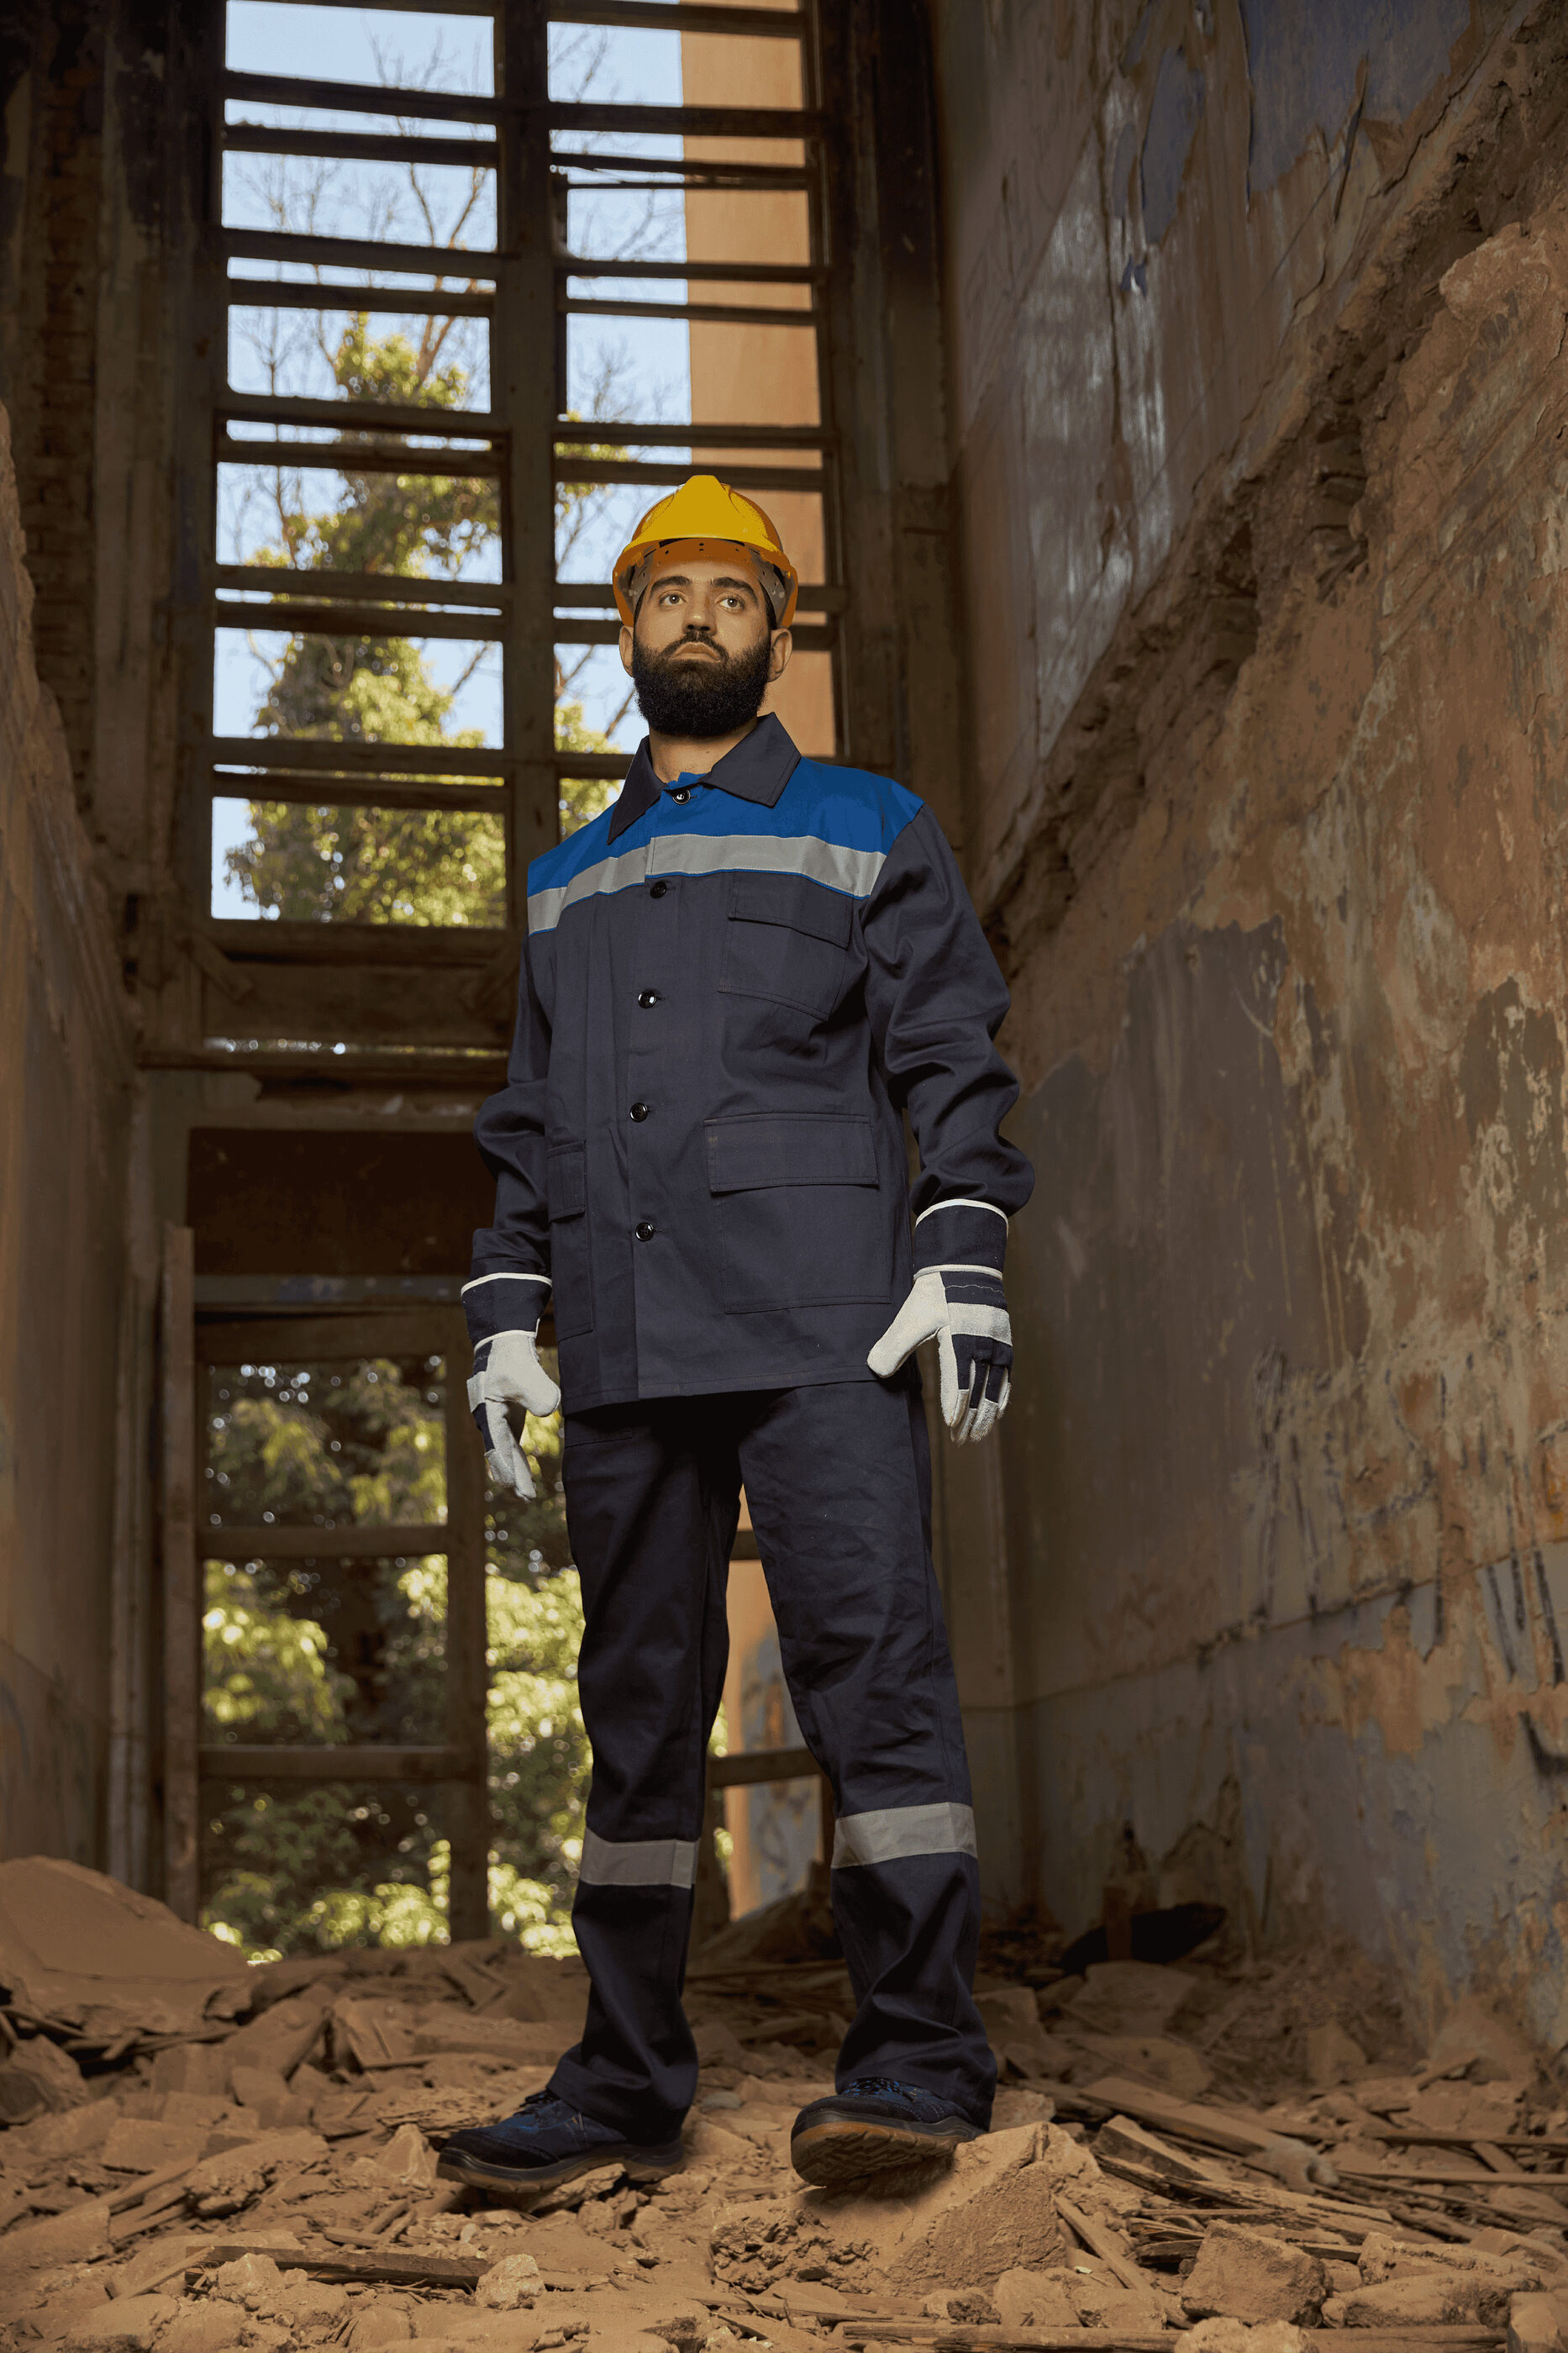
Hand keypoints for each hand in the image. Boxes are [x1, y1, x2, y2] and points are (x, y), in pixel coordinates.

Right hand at [467, 1329, 560, 1498]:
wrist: (504, 1344)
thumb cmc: (510, 1358)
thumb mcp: (523, 1372)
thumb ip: (537, 1391)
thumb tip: (550, 1410)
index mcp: (488, 1413)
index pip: (497, 1445)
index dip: (505, 1465)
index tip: (512, 1484)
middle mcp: (489, 1421)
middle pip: (500, 1455)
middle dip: (512, 1477)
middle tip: (525, 1498)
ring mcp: (497, 1421)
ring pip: (506, 1453)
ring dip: (515, 1473)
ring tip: (526, 1496)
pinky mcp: (507, 1418)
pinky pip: (511, 1445)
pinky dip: (517, 1461)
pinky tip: (524, 1476)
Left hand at [867, 1267, 1012, 1442]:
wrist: (964, 1268)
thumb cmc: (934, 1294)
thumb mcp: (911, 1317)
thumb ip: (894, 1344)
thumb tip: (875, 1370)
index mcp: (961, 1339)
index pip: (960, 1381)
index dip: (956, 1406)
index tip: (950, 1426)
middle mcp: (984, 1345)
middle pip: (980, 1391)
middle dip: (971, 1419)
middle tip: (961, 1442)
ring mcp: (998, 1345)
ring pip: (996, 1388)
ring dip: (987, 1415)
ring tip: (977, 1437)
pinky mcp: (1005, 1343)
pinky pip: (1007, 1377)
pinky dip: (1002, 1398)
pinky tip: (997, 1414)